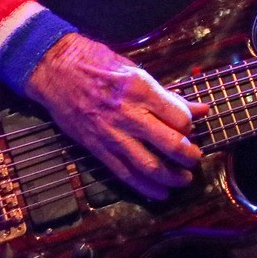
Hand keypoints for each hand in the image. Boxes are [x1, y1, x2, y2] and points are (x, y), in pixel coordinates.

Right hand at [25, 33, 206, 198]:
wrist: (56, 70)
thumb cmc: (98, 64)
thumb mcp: (138, 72)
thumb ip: (170, 96)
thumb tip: (201, 110)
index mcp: (142, 91)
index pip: (180, 119)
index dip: (190, 127)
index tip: (190, 128)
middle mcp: (128, 115)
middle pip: (170, 144)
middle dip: (189, 157)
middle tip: (195, 159)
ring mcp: (111, 134)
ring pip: (148, 165)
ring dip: (172, 177)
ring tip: (184, 180)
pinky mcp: (96, 148)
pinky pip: (123, 173)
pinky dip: (144, 187)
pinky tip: (160, 193)